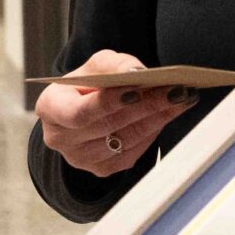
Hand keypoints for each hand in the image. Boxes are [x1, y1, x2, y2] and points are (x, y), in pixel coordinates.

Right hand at [34, 50, 196, 177]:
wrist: (83, 107)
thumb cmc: (88, 84)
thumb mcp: (95, 65)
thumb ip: (114, 65)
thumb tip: (138, 73)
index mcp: (51, 108)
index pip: (79, 112)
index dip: (108, 103)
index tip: (138, 89)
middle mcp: (60, 138)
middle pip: (109, 125)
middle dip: (147, 105)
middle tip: (176, 89)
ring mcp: (80, 158)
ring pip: (126, 140)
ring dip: (158, 118)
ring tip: (183, 97)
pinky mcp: (101, 169)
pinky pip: (133, 152)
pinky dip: (154, 131)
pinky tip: (170, 113)